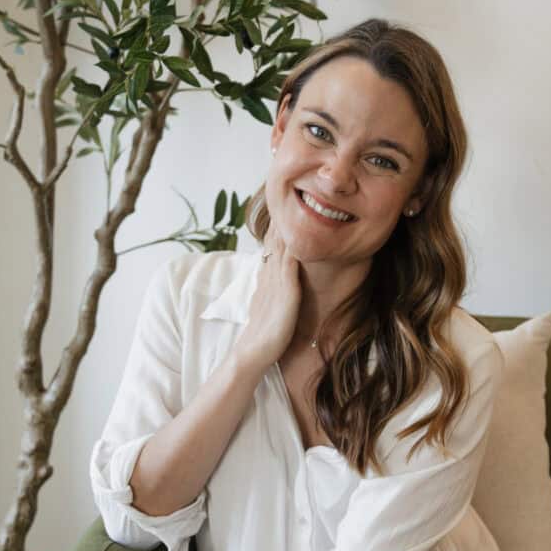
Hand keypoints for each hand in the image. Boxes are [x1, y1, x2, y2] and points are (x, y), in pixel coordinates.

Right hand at [236, 219, 302, 369]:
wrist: (253, 353)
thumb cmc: (264, 336)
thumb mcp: (267, 306)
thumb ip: (273, 291)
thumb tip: (282, 281)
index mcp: (266, 280)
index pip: (272, 248)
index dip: (277, 230)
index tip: (283, 210)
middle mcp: (269, 278)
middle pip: (275, 244)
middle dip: (282, 222)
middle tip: (287, 196)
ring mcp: (276, 286)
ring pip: (281, 251)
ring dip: (287, 231)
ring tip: (293, 208)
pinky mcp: (286, 297)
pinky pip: (289, 270)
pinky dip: (292, 253)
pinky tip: (298, 240)